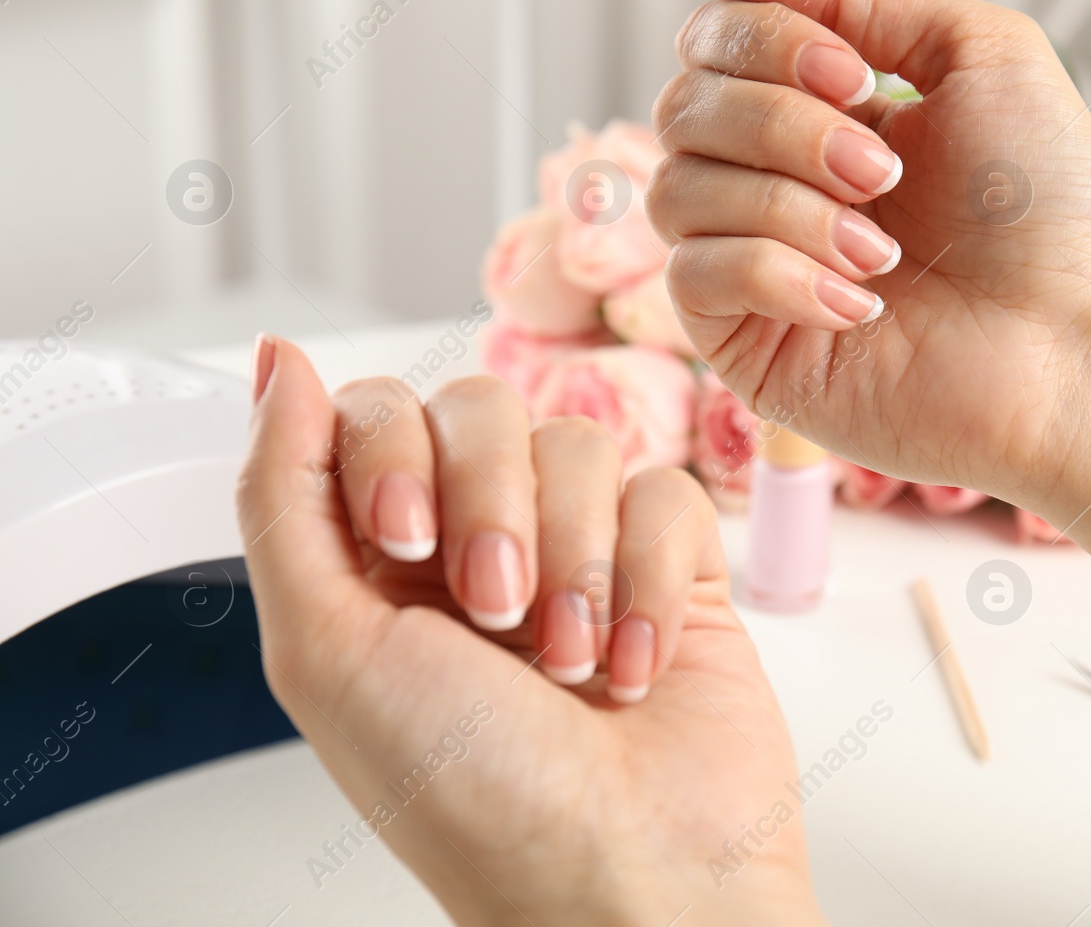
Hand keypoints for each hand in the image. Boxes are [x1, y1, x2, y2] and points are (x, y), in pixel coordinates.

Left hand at [235, 337, 825, 926]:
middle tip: (496, 612)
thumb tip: (275, 359)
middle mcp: (477, 545)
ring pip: (579, 444)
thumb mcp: (327, 652)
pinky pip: (666, 493)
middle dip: (493, 507)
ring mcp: (582, 550)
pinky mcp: (672, 568)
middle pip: (483, 409)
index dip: (395, 454)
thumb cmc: (476, 802)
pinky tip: (636, 666)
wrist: (628, 879)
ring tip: (573, 661)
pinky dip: (650, 581)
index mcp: (379, 566)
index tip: (407, 541)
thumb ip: (283, 493)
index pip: (376, 413)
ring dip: (574, 561)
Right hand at [649, 0, 1090, 510]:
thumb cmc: (1055, 212)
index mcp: (826, 112)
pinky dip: (776, 274)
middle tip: (883, 173)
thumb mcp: (977, 51)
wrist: (1082, 351)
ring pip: (677, 187)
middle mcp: (779, 182)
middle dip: (781, 124)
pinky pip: (692, 276)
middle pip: (683, 105)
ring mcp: (755, 267)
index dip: (765, 39)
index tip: (857, 73)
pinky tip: (858, 305)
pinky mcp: (745, 346)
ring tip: (883, 251)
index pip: (716, 41)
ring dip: (789, 206)